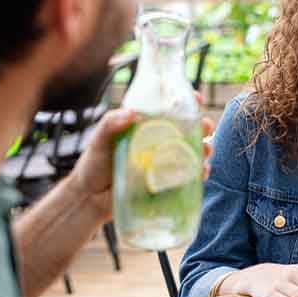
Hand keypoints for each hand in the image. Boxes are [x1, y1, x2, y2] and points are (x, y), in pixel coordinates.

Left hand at [68, 94, 214, 220]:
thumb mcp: (99, 140)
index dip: (186, 101)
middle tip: (205, 126)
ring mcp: (166, 164)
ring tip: (206, 150)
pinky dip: (200, 173)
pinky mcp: (168, 184)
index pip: (170, 109)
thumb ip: (110, 123)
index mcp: (147, 126)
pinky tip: (203, 172)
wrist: (91, 199)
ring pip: (194, 152)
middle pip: (189, 130)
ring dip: (206, 149)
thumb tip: (131, 113)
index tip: (195, 97)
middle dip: (203, 125)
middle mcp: (160, 143)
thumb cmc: (94, 164)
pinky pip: (189, 177)